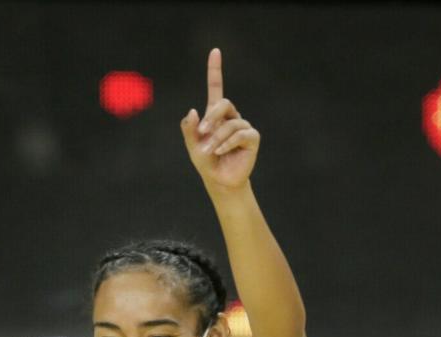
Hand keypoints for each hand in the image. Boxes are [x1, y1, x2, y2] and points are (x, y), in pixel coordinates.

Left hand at [180, 48, 259, 192]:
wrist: (219, 181)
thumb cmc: (206, 162)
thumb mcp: (193, 146)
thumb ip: (189, 129)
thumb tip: (192, 110)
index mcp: (215, 115)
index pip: (216, 88)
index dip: (215, 70)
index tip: (215, 51)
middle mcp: (231, 117)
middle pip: (224, 103)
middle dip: (211, 117)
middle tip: (202, 132)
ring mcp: (243, 126)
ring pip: (230, 124)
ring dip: (217, 138)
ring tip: (210, 150)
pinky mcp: (252, 138)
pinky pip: (240, 134)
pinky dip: (227, 143)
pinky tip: (221, 151)